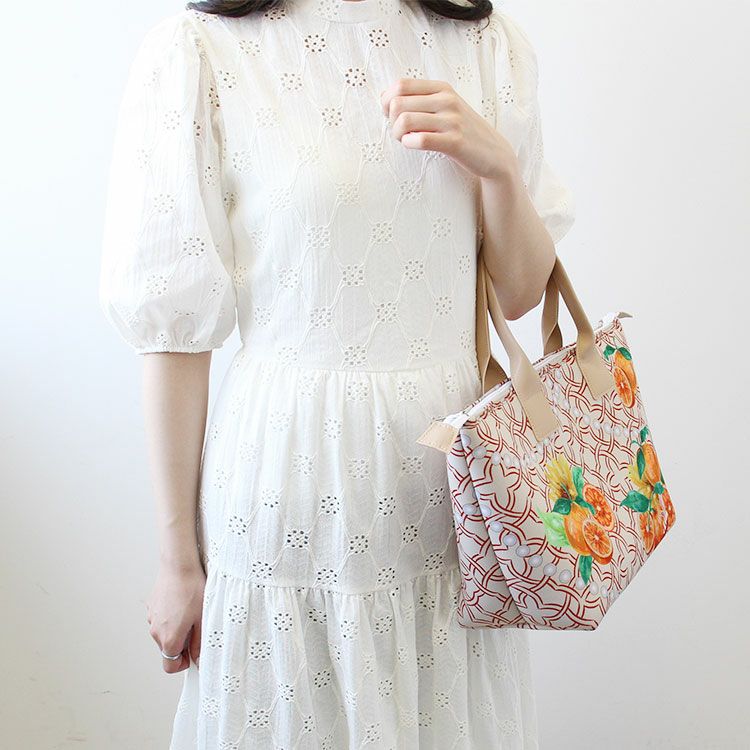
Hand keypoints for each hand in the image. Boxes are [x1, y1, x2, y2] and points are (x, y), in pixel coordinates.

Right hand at [145, 561, 205, 673]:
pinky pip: (160, 620)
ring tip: (190, 612)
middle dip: (181, 644)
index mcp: (169, 638)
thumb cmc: (192, 589)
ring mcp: (151, 619)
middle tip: (196, 627)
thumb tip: (199, 659)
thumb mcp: (202, 618)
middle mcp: (156, 632)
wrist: (178, 565)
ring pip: (164, 634)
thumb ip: (199, 643)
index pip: (170, 666)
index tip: (193, 653)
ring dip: (176, 630)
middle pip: (167, 649)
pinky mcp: (151, 607)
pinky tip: (181, 603)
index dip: (183, 663)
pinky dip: (170, 618)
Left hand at [380, 77, 518, 180]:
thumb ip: (421, 101)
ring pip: (405, 121)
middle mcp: (447, 100)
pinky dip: (409, 144)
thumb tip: (385, 99)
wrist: (493, 154)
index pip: (401, 85)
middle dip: (391, 121)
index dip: (387, 101)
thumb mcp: (446, 108)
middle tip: (399, 132)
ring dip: (397, 134)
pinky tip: (414, 145)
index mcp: (442, 88)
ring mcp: (452, 120)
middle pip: (398, 103)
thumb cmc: (462, 132)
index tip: (392, 116)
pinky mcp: (455, 142)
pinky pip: (421, 140)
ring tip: (405, 140)